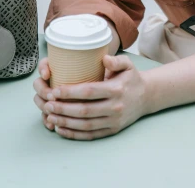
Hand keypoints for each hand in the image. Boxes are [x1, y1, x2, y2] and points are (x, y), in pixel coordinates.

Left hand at [33, 54, 149, 139]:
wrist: (146, 97)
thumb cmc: (131, 78)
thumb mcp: (128, 64)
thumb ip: (116, 60)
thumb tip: (104, 59)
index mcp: (116, 89)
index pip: (89, 91)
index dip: (70, 92)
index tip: (55, 90)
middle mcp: (115, 107)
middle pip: (84, 111)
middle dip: (63, 108)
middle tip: (48, 104)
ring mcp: (113, 121)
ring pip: (85, 125)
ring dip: (65, 122)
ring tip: (50, 117)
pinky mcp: (112, 131)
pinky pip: (90, 135)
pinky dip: (73, 134)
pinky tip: (61, 129)